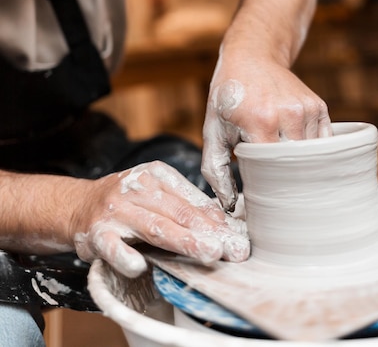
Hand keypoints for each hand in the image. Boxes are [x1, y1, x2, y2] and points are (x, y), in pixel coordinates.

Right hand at [71, 161, 248, 276]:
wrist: (79, 205)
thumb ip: (186, 204)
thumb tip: (222, 223)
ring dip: (183, 241)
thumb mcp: (156, 192)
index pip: (191, 199)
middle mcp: (137, 188)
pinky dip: (126, 256)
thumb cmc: (127, 202)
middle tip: (231, 247)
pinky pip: (113, 247)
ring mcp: (116, 211)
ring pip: (154, 227)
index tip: (236, 237)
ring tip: (207, 253)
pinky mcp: (97, 233)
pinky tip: (141, 266)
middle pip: (177, 212)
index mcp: (156, 174)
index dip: (216, 220)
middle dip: (207, 232)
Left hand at [201, 50, 330, 211]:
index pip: (271, 171)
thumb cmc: (228, 95)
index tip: (259, 191)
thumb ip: (216, 169)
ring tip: (281, 159)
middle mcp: (287, 115)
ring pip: (312, 157)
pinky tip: (295, 147)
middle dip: (284, 179)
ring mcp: (307, 110)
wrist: (251, 57)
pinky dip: (311, 151)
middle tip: (273, 182)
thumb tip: (229, 205)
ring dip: (298, 163)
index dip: (266, 185)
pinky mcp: (319, 107)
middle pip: (295, 167)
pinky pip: (322, 142)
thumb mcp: (213, 129)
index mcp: (260, 121)